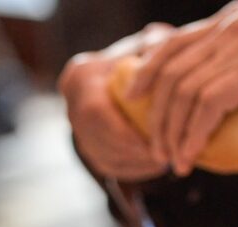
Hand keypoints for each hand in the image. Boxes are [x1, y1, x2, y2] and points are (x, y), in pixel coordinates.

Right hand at [58, 23, 173, 180]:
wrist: (122, 72)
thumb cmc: (140, 56)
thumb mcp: (147, 45)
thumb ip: (154, 49)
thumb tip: (155, 64)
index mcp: (81, 77)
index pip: (95, 112)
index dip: (123, 131)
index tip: (153, 140)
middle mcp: (71, 104)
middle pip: (97, 139)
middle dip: (131, 152)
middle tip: (163, 157)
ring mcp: (76, 128)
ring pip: (102, 156)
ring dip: (135, 164)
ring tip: (165, 163)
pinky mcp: (87, 146)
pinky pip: (107, 166)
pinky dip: (132, 170)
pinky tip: (155, 167)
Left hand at [129, 2, 237, 174]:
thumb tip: (218, 110)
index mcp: (232, 19)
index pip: (175, 42)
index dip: (148, 70)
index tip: (134, 98)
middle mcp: (231, 24)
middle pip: (173, 71)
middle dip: (158, 115)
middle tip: (157, 150)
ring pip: (184, 91)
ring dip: (173, 133)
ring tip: (174, 162)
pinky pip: (207, 105)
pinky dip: (193, 135)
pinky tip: (192, 156)